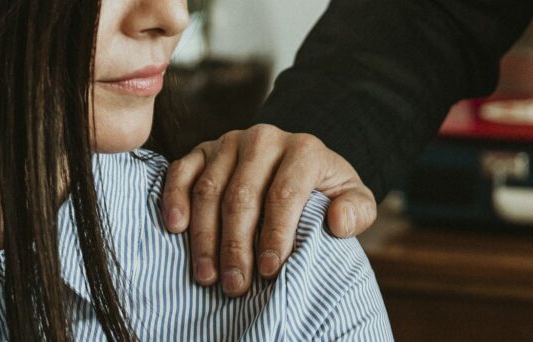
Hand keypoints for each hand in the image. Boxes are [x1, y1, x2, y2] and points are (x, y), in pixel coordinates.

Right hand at [161, 124, 377, 295]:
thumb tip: (337, 221)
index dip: (276, 235)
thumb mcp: (355, 199)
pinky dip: (174, 199)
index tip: (270, 270)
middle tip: (236, 285)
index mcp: (304, 149)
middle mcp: (264, 138)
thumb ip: (358, 211)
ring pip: (209, 190)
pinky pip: (182, 171)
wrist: (301, 165)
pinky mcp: (204, 149)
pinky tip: (176, 229)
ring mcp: (230, 141)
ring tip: (207, 275)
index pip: (284, 195)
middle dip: (237, 246)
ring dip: (205, 236)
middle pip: (242, 196)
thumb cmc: (326, 191)